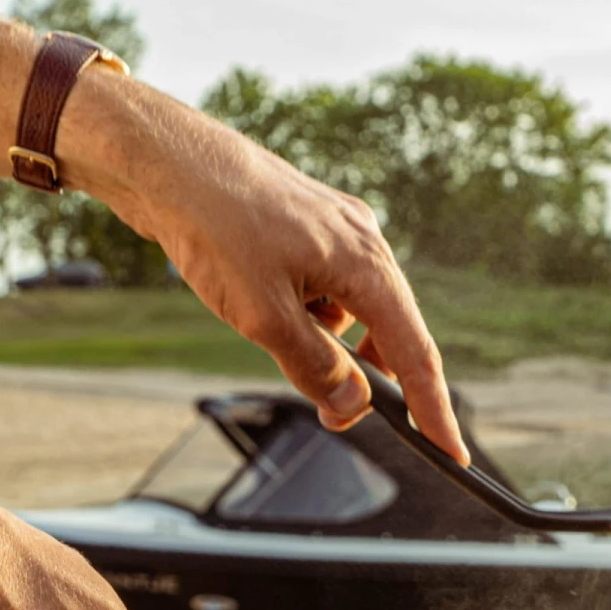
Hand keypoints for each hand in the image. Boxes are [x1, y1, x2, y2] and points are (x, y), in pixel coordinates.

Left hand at [62, 76, 469, 464]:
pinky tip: (265, 302)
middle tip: (335, 414)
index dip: (435, 411)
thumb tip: (352, 406)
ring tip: (277, 338)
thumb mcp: (264, 317)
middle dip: (370, 378)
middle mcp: (364, 243)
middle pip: (392, 333)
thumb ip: (316, 368)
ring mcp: (337, 231)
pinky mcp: (308, 227)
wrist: (159, 157)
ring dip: (330, 343)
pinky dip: (308, 313)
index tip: (451, 453)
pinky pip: (326, 288)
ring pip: (353, 313)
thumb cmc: (212, 224)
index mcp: (367, 264)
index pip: (416, 354)